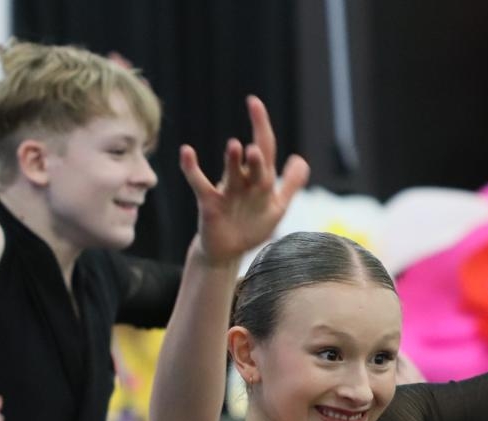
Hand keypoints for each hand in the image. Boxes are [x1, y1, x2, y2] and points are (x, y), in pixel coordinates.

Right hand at [179, 96, 309, 263]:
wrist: (226, 251)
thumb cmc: (250, 227)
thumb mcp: (275, 208)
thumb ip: (289, 185)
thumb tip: (301, 159)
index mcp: (260, 179)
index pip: (265, 148)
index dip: (261, 126)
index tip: (253, 102)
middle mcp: (244, 180)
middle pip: (252, 163)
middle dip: (255, 155)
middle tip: (255, 146)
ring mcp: (226, 191)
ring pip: (231, 173)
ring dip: (233, 161)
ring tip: (235, 146)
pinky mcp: (209, 203)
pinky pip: (199, 183)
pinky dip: (192, 169)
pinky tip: (186, 152)